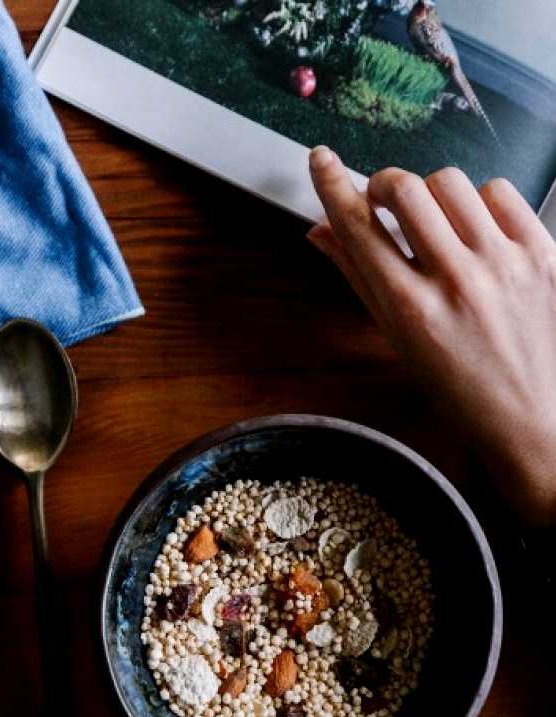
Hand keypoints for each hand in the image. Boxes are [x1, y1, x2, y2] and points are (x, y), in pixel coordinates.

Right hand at [308, 146, 555, 525]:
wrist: (533, 419)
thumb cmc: (461, 389)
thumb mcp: (399, 340)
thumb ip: (359, 279)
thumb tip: (321, 233)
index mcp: (411, 309)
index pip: (358, 227)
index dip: (333, 185)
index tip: (321, 160)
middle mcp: (455, 280)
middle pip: (404, 189)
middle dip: (384, 184)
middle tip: (384, 199)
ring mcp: (504, 263)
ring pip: (451, 182)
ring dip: (432, 193)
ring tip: (437, 222)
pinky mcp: (543, 253)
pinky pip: (500, 191)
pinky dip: (480, 201)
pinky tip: (477, 229)